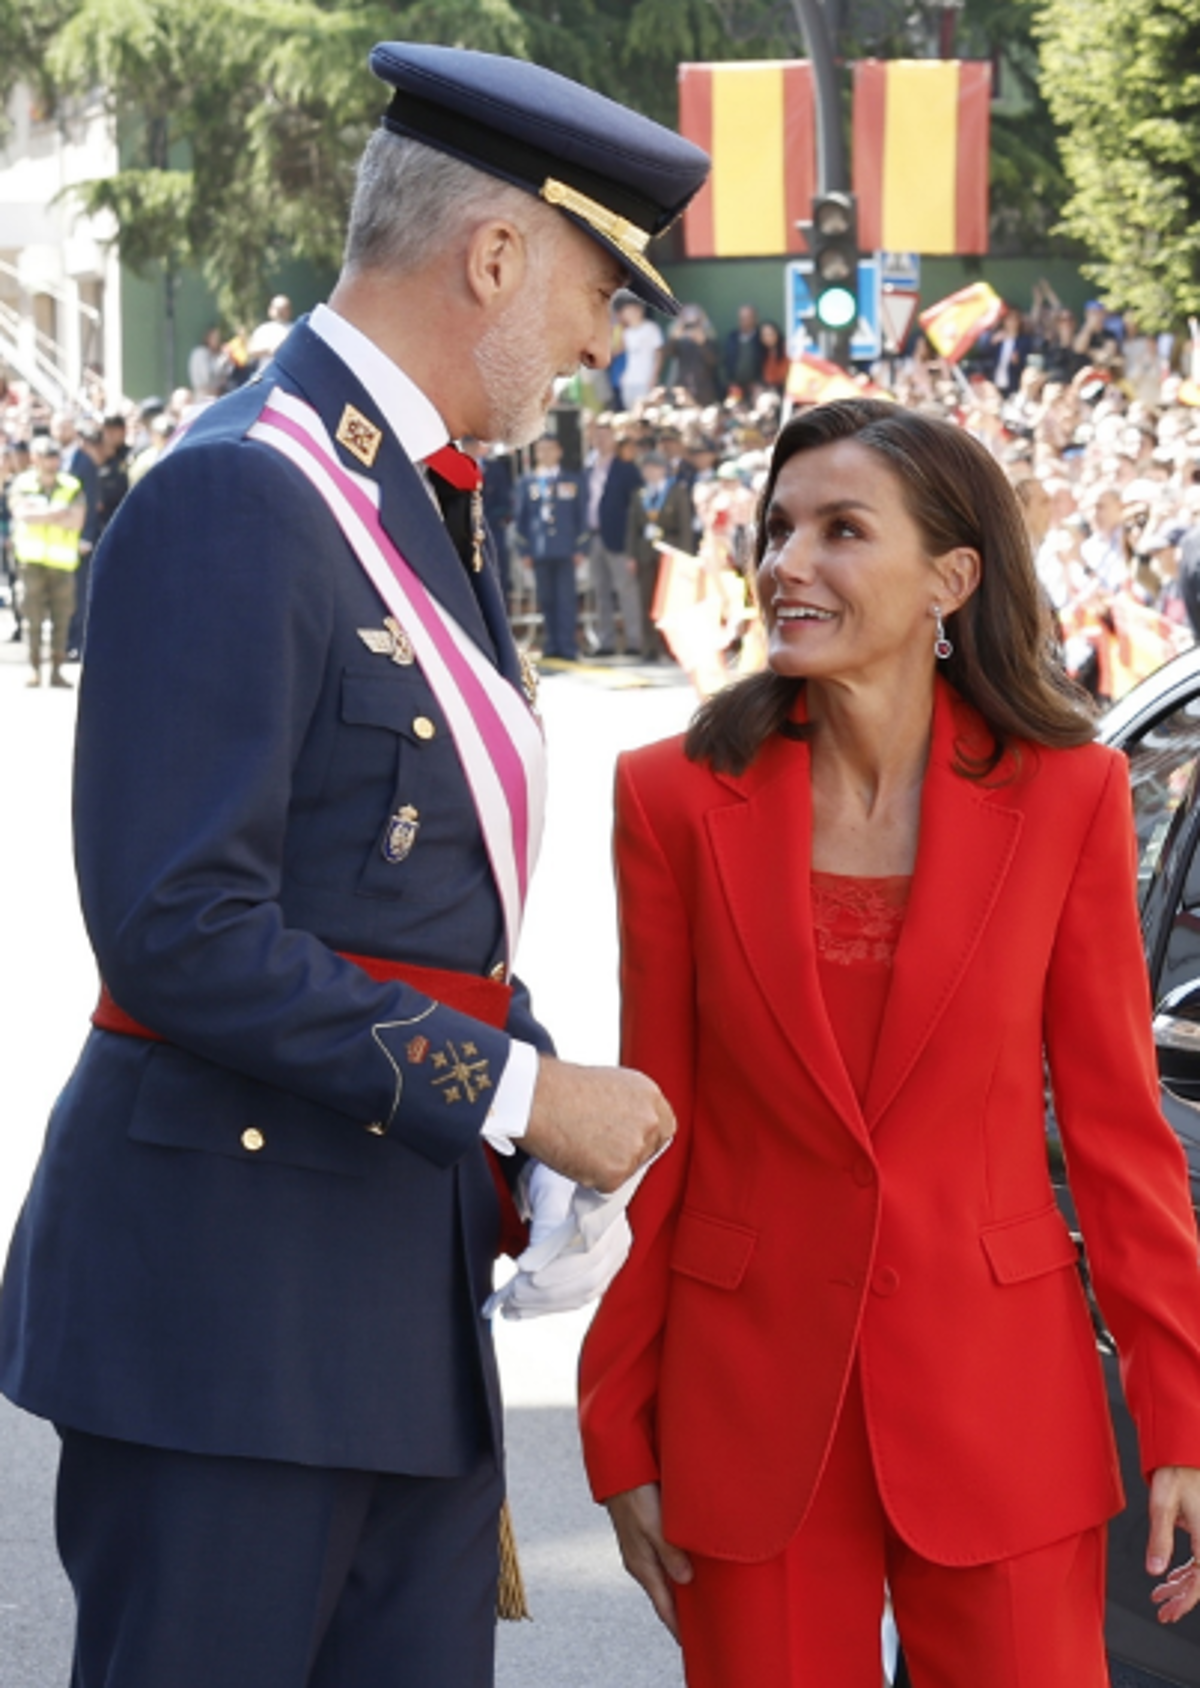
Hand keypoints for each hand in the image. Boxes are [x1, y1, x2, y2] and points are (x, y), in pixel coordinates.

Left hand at [483, 1162, 650, 1320]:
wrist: (565, 1177)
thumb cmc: (558, 1177)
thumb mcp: (549, 1192)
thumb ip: (546, 1227)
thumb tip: (532, 1266)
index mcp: (611, 1215)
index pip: (588, 1254)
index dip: (556, 1269)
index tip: (522, 1271)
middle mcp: (617, 1240)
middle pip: (587, 1280)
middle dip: (544, 1294)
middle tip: (509, 1297)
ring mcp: (610, 1259)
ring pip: (582, 1294)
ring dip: (543, 1305)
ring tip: (510, 1307)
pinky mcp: (598, 1272)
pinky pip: (578, 1297)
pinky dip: (549, 1305)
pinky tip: (524, 1309)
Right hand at [522, 1057, 673, 1192]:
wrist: (538, 1098)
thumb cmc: (562, 1087)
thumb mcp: (610, 1084)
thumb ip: (629, 1106)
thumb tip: (628, 1126)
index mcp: (649, 1095)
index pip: (662, 1127)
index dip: (644, 1136)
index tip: (626, 1139)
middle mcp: (650, 1121)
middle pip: (648, 1150)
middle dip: (626, 1153)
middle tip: (598, 1146)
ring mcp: (635, 1149)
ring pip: (627, 1169)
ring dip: (607, 1164)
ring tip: (580, 1143)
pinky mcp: (617, 1173)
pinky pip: (607, 1184)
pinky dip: (591, 1177)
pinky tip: (575, 1154)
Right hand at [606, 1483, 692, 1639]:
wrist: (619, 1473)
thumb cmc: (636, 1496)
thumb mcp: (656, 1526)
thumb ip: (670, 1553)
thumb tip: (686, 1580)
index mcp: (643, 1566)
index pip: (663, 1607)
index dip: (677, 1626)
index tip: (690, 1644)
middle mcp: (640, 1563)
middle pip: (663, 1597)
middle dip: (679, 1614)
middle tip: (698, 1629)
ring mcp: (640, 1552)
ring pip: (662, 1580)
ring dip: (677, 1593)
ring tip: (695, 1605)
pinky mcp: (642, 1539)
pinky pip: (661, 1565)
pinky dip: (673, 1573)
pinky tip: (684, 1571)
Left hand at [1147, 1465, 1199, 1620]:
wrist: (1185, 1454)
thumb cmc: (1175, 1473)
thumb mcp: (1162, 1505)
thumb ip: (1159, 1538)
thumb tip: (1154, 1570)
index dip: (1186, 1600)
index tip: (1170, 1612)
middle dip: (1181, 1599)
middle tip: (1163, 1612)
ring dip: (1181, 1586)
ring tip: (1161, 1598)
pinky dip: (1186, 1571)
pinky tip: (1171, 1578)